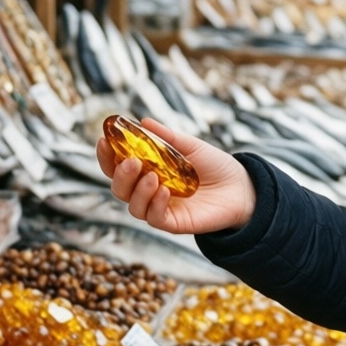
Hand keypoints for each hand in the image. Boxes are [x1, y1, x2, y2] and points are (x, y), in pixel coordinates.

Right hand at [97, 117, 255, 236]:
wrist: (241, 187)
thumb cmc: (215, 166)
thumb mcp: (190, 146)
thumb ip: (167, 137)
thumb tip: (144, 122)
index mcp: (148, 170)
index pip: (117, 166)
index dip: (107, 156)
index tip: (104, 140)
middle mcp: (149, 191)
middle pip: (119, 188)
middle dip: (120, 174)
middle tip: (131, 161)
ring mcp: (159, 208)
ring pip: (133, 206)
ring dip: (138, 190)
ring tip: (153, 175)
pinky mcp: (173, 223)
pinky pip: (155, 218)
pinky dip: (156, 204)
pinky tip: (164, 190)